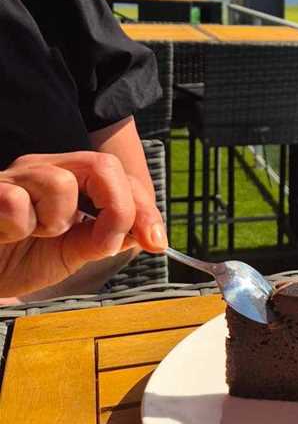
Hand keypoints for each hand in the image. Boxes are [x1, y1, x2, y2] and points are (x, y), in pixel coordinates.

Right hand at [0, 151, 166, 300]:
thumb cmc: (19, 257)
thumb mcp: (75, 251)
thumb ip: (110, 238)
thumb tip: (151, 235)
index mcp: (71, 177)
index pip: (122, 176)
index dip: (145, 208)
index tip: (157, 242)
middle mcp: (44, 168)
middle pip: (101, 166)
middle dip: (118, 209)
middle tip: (105, 244)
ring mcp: (13, 177)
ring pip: (60, 182)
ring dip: (59, 221)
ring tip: (39, 235)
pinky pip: (16, 202)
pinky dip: (20, 227)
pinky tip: (9, 236)